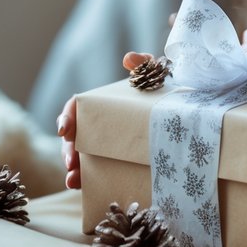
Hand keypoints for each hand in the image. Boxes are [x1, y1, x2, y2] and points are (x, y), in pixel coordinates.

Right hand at [56, 50, 154, 188]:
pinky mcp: (112, 162)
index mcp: (100, 105)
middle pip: (73, 138)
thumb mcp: (154, 76)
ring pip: (79, 158)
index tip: (65, 129)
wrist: (182, 114)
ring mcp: (103, 146)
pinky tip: (82, 188)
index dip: (66, 117)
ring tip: (73, 180)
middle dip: (67, 150)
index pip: (75, 109)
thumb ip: (144, 64)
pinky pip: (94, 173)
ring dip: (71, 170)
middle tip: (72, 161)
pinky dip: (85, 181)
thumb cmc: (160, 93)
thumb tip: (128, 59)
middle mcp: (97, 126)